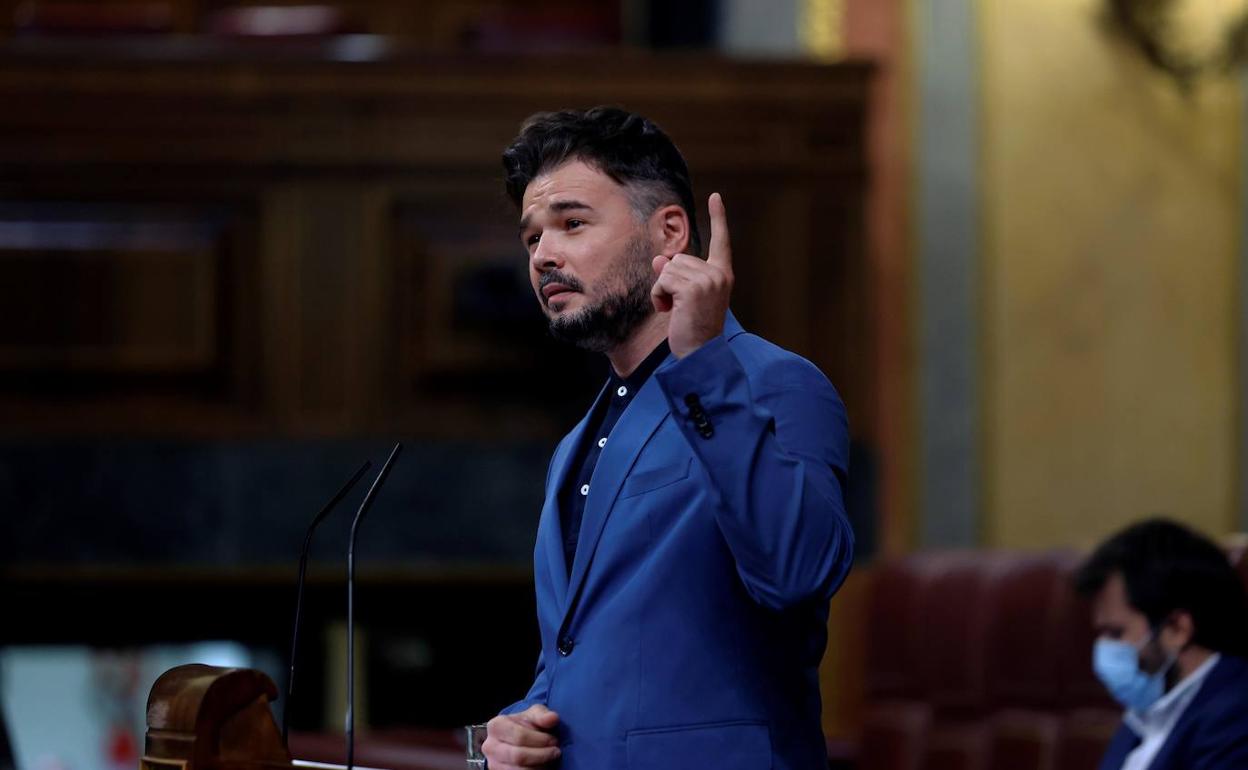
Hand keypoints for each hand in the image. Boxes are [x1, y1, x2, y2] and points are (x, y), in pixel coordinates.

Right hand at [482, 704, 561, 768]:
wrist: (515, 739)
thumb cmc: (525, 725)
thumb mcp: (534, 715)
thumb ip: (542, 715)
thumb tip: (552, 718)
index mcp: (496, 726)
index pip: (519, 736)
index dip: (540, 740)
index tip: (554, 740)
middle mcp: (490, 746)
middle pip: (519, 756)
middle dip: (542, 755)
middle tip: (555, 751)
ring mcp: (493, 763)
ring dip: (540, 766)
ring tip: (550, 758)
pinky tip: (543, 765)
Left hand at [651, 192, 733, 357]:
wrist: (700, 355)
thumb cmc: (693, 330)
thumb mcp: (685, 298)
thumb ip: (675, 276)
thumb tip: (659, 259)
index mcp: (722, 275)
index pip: (721, 241)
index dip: (718, 218)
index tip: (716, 197)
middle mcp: (718, 274)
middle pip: (678, 259)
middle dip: (670, 282)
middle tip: (681, 307)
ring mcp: (707, 280)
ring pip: (667, 269)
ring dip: (663, 291)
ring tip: (677, 311)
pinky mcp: (692, 288)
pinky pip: (662, 281)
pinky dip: (659, 297)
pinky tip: (671, 312)